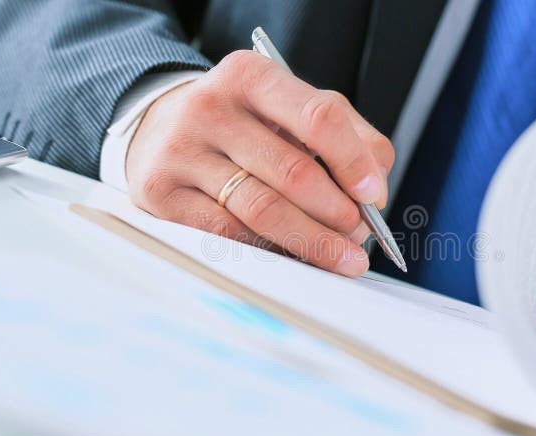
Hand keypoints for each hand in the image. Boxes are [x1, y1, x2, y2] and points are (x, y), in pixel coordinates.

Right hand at [126, 50, 393, 276]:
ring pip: (263, 210)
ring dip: (313, 242)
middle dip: (338, 213)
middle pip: (294, 173)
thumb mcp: (292, 109)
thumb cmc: (245, 124)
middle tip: (360, 236)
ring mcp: (181, 151)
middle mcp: (211, 107)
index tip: (374, 197)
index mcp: (251, 77)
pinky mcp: (161, 193)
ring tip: (343, 258)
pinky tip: (294, 257)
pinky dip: (270, 251)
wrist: (161, 128)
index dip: (354, 162)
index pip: (319, 117)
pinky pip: (230, 234)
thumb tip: (375, 193)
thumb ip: (348, 136)